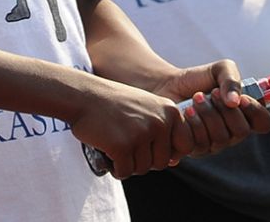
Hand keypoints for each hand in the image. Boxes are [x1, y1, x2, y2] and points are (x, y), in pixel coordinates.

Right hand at [66, 77, 196, 179]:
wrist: (83, 96)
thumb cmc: (114, 104)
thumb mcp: (147, 107)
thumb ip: (163, 128)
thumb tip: (176, 161)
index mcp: (170, 110)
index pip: (186, 145)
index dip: (168, 151)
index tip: (150, 146)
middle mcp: (160, 122)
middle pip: (162, 162)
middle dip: (144, 160)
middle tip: (127, 145)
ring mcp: (141, 134)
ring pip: (142, 169)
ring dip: (128, 163)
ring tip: (115, 143)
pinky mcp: (122, 146)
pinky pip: (125, 172)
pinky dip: (115, 168)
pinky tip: (107, 151)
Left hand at [149, 59, 269, 157]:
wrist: (167, 85)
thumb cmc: (197, 79)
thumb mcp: (218, 70)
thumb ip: (232, 79)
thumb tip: (235, 102)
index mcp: (244, 114)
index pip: (263, 123)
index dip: (256, 113)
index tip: (242, 99)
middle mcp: (232, 132)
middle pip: (242, 132)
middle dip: (226, 111)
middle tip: (212, 93)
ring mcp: (215, 143)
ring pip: (222, 138)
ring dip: (208, 114)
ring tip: (195, 99)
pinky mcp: (196, 149)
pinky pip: (202, 144)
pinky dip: (194, 124)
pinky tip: (187, 112)